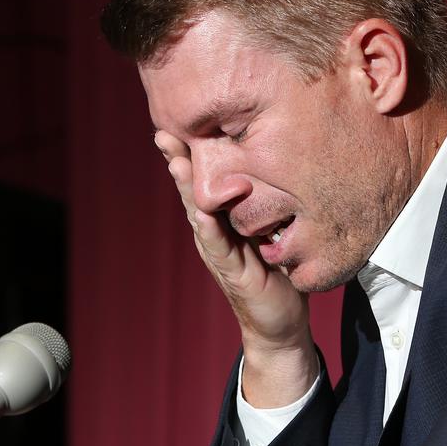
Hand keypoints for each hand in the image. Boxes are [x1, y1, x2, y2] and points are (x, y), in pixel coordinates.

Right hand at [154, 131, 317, 406]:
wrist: (282, 323)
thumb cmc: (279, 269)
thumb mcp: (272, 225)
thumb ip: (264, 200)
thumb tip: (275, 158)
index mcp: (221, 217)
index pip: (201, 179)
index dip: (187, 153)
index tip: (176, 122)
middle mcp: (213, 232)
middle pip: (190, 190)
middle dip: (177, 161)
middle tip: (163, 132)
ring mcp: (218, 252)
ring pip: (198, 213)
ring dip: (186, 188)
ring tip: (176, 161)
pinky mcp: (232, 272)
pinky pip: (218, 247)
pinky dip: (210, 229)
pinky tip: (202, 213)